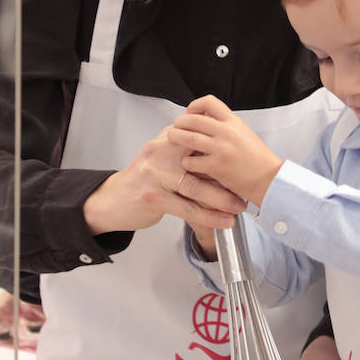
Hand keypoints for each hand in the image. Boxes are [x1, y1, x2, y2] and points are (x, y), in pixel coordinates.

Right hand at [82, 126, 244, 234]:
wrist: (112, 199)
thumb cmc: (144, 180)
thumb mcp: (163, 157)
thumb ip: (187, 152)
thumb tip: (219, 156)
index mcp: (167, 138)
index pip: (201, 140)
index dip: (224, 154)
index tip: (244, 166)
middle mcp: (161, 151)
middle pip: (202, 161)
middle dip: (228, 176)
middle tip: (247, 186)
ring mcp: (156, 174)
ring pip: (197, 186)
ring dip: (222, 198)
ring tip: (238, 206)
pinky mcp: (153, 196)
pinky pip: (187, 208)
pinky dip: (209, 216)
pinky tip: (222, 221)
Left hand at [168, 95, 282, 205]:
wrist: (269, 179)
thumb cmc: (258, 159)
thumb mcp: (244, 133)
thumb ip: (226, 125)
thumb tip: (205, 119)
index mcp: (234, 122)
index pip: (209, 102)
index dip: (195, 105)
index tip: (190, 112)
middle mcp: (227, 132)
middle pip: (193, 119)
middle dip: (180, 122)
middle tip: (176, 127)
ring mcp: (221, 149)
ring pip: (188, 137)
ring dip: (176, 137)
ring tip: (173, 140)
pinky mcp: (216, 167)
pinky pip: (190, 161)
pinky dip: (185, 162)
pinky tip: (188, 163)